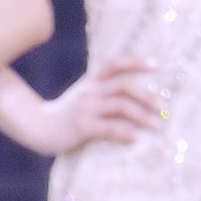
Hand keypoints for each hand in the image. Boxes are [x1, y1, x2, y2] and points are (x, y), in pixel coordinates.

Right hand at [28, 58, 160, 153]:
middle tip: (162, 108)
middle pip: (124, 86)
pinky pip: (108, 128)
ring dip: (142, 116)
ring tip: (156, 126)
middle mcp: (90, 91)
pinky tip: (135, 138)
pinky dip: (124, 132)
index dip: (136, 62)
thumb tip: (135, 95)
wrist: (37, 126)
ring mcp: (86, 108)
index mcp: (92, 81)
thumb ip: (104, 91)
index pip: (115, 64)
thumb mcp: (84, 95)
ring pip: (120, 106)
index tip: (156, 66)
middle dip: (147, 96)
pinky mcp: (82, 126)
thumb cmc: (66, 113)